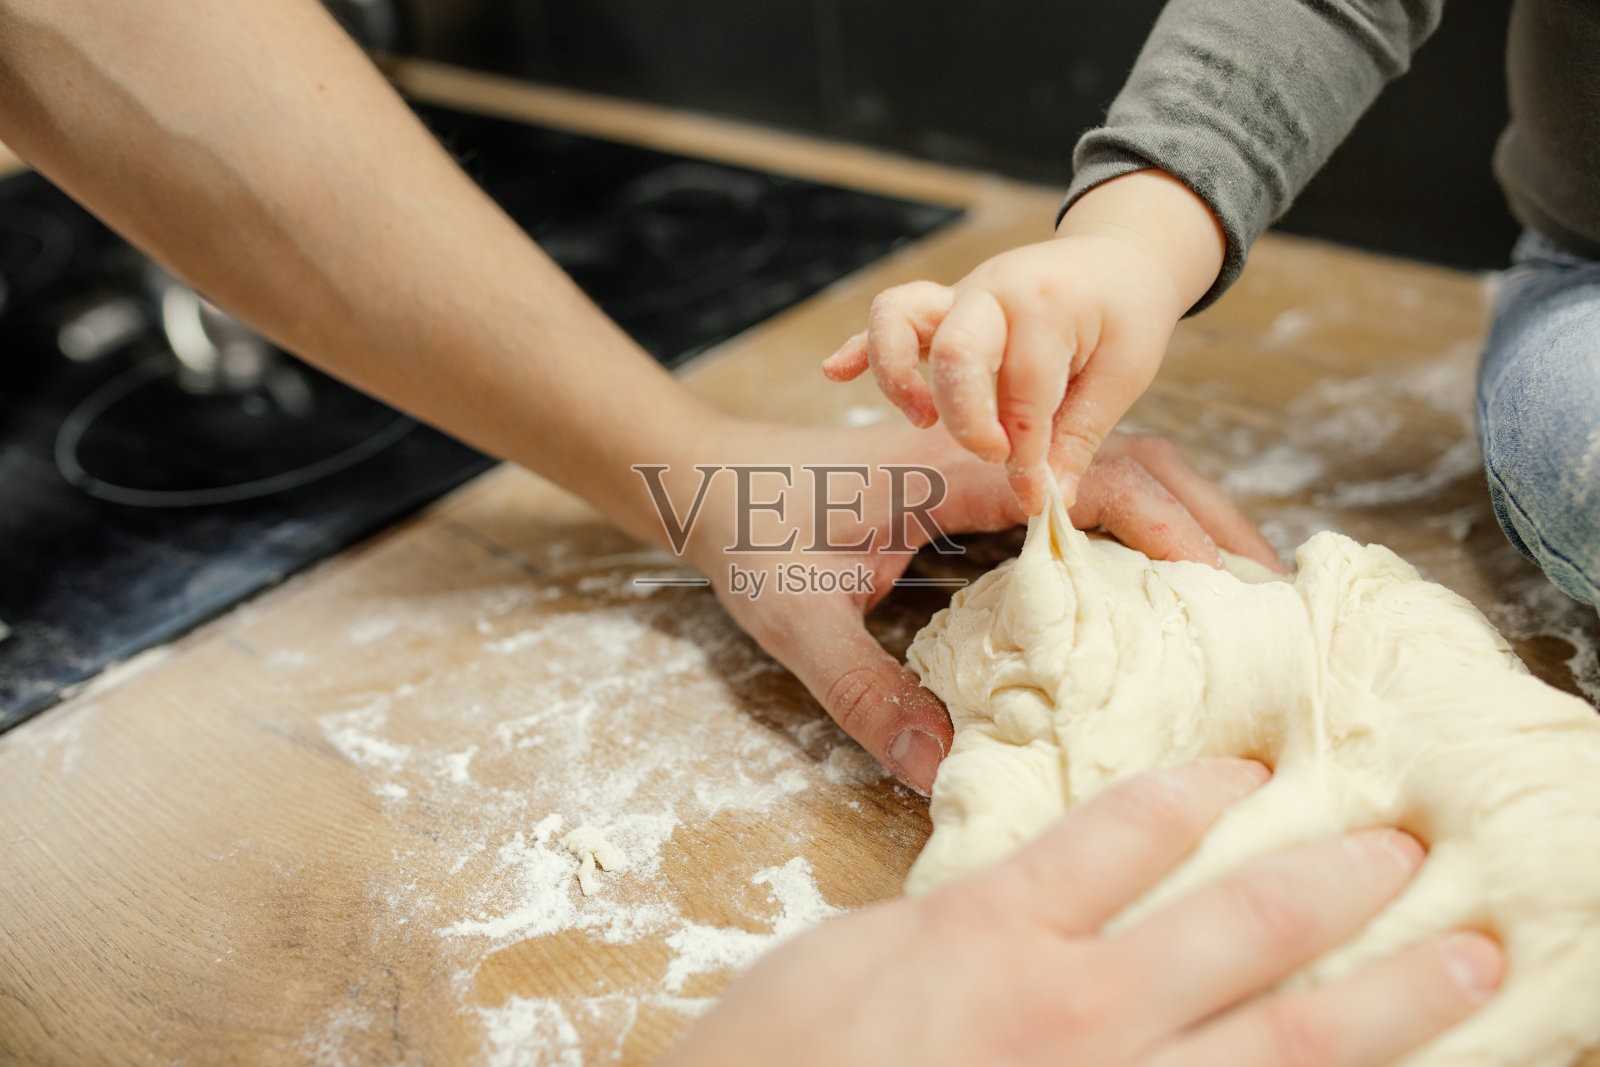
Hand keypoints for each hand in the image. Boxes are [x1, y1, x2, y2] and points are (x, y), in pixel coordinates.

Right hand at [660, 760, 1502, 1066]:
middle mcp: (1075, 1017)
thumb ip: (952, 917)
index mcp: (994, 935)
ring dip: (1391, 998)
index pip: (1125, 834)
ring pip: (1288, 1045)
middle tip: (1409, 849)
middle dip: (1342, 883)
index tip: (1250, 770)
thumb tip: (1021, 893)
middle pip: (1244, 932)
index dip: (1200, 793)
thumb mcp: (844, 956)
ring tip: (1464, 960)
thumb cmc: (770, 1063)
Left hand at [670, 419, 1281, 793]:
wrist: (702, 474)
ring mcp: (984, 460)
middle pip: (1125, 462)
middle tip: (1274, 590)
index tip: (1226, 587)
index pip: (1084, 483)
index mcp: (950, 466)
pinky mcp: (977, 482)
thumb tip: (944, 771)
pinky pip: (1073, 492)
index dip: (1165, 528)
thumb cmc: (744, 530)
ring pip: (1108, 469)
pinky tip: (1158, 580)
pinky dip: (1132, 525)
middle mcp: (982, 450)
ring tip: (1243, 584)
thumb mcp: (794, 619)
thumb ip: (863, 692)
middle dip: (1205, 519)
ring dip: (1180, 516)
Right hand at [822, 171, 1226, 513]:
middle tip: (994, 457)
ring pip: (899, 318)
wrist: (1118, 256)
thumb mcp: (1123, 373)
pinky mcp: (942, 305)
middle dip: (967, 419)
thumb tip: (1050, 497)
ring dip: (898, 375)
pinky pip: (890, 318)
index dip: (1026, 454)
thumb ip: (1080, 435)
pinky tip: (835, 372)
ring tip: (920, 422)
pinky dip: (860, 347)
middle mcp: (993, 291)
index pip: (1025, 392)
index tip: (1035, 497)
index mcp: (1047, 306)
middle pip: (956, 352)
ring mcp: (960, 294)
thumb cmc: (1125, 313)